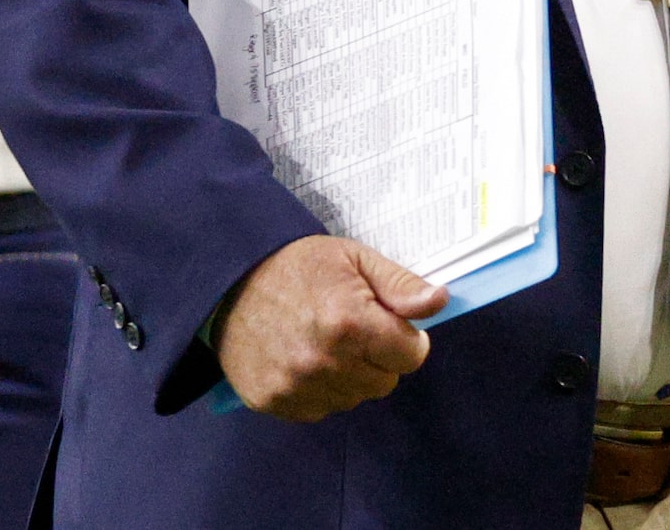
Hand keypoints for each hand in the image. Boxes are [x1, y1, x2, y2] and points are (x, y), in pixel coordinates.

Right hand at [214, 235, 446, 421]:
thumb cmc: (297, 266)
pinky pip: (320, 409)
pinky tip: (304, 359)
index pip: (412, 356)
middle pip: (385, 382)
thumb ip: (401, 285)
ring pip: (354, 398)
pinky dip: (320, 390)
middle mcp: (325, 362)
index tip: (390, 324)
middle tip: (354, 329)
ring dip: (350, 376)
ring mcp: (297, 387)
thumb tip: (440, 301)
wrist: (229, 281)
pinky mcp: (274, 402)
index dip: (407, 338)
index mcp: (350, 322)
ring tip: (325, 342)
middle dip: (379, 357)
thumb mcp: (355, 259)